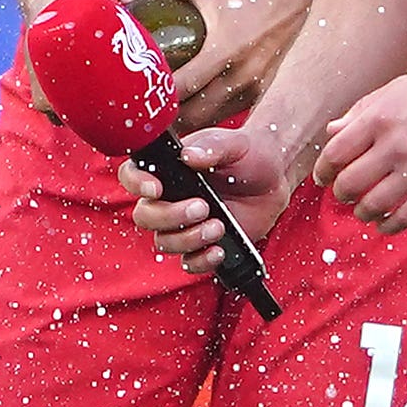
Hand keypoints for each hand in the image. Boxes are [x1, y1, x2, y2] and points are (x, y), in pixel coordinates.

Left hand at [123, 0, 318, 128]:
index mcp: (224, 49)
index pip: (180, 89)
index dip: (154, 100)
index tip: (134, 102)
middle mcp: (243, 75)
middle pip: (196, 117)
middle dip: (168, 123)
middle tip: (145, 121)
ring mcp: (260, 88)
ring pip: (217, 123)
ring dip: (193, 129)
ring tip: (168, 127)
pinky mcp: (273, 93)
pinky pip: (239, 118)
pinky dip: (219, 123)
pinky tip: (204, 121)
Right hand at [128, 119, 294, 271]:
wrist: (274, 177)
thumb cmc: (247, 154)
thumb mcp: (232, 144)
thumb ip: (211, 147)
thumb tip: (189, 156)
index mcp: (167, 170)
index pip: (132, 175)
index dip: (136, 183)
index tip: (155, 188)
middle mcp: (169, 199)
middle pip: (145, 217)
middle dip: (170, 216)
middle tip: (202, 207)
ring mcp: (184, 225)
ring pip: (165, 242)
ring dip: (188, 239)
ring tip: (219, 225)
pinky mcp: (203, 245)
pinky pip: (190, 263)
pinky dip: (201, 261)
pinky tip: (219, 251)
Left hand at [309, 65, 406, 230]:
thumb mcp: (400, 89)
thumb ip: (363, 110)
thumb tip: (332, 133)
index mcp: (381, 117)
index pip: (335, 153)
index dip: (323, 170)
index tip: (323, 178)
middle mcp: (396, 144)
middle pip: (350, 184)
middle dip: (342, 194)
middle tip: (345, 195)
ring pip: (374, 205)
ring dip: (363, 212)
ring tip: (364, 210)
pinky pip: (405, 218)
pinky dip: (388, 226)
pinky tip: (385, 224)